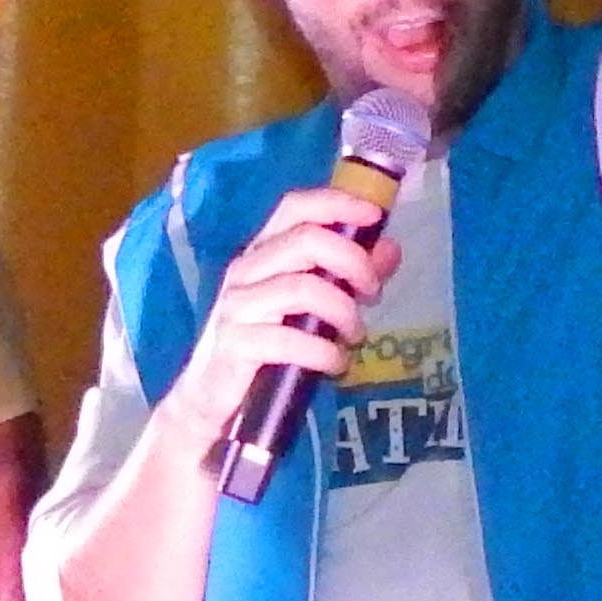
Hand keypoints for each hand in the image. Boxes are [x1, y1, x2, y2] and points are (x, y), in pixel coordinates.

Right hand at [178, 184, 395, 449]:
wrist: (210, 397)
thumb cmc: (264, 345)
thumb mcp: (309, 307)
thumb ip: (348, 276)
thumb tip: (391, 250)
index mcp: (262, 253)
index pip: (295, 207)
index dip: (336, 203)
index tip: (375, 216)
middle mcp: (245, 270)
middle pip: (306, 241)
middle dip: (353, 262)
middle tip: (372, 294)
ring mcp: (237, 306)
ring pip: (303, 288)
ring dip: (344, 312)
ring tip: (356, 336)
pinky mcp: (235, 344)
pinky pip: (290, 340)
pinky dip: (325, 352)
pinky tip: (336, 364)